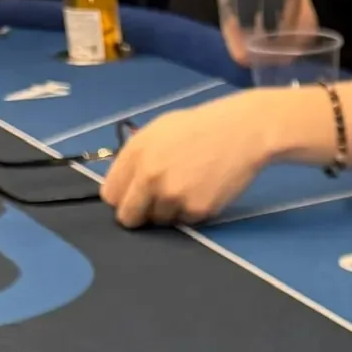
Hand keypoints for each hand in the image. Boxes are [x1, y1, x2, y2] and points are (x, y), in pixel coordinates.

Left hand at [101, 94, 276, 227]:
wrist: (241, 132)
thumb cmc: (198, 128)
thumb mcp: (157, 132)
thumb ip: (135, 158)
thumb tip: (122, 187)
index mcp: (136, 153)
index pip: (111, 195)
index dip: (122, 197)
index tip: (132, 196)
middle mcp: (150, 177)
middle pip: (129, 218)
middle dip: (138, 214)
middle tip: (154, 203)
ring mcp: (173, 196)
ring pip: (159, 221)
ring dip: (168, 211)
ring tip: (187, 187)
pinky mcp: (196, 211)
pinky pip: (184, 223)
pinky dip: (191, 212)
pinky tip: (203, 190)